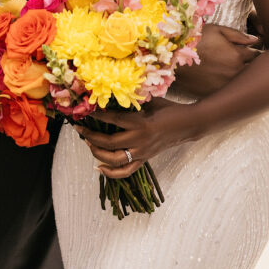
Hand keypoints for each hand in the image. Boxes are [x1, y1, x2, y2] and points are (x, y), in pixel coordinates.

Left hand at [77, 100, 199, 178]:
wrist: (188, 125)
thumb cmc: (168, 109)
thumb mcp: (150, 100)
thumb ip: (131, 100)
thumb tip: (110, 94)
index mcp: (141, 123)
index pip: (112, 119)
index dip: (97, 115)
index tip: (85, 111)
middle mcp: (140, 140)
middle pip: (109, 142)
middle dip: (90, 135)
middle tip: (79, 128)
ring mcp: (142, 152)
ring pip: (114, 159)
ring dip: (97, 153)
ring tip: (87, 143)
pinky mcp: (145, 160)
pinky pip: (126, 172)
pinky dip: (111, 173)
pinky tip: (99, 167)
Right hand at [174, 24, 259, 96]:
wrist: (171, 58)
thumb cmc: (193, 40)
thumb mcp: (216, 30)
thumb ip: (237, 35)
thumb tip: (255, 40)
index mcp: (237, 55)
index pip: (258, 55)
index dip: (257, 53)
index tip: (254, 52)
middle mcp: (235, 72)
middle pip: (256, 72)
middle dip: (257, 67)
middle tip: (252, 64)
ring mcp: (226, 86)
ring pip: (246, 84)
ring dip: (246, 79)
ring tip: (239, 73)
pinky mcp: (217, 95)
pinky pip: (232, 93)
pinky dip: (234, 89)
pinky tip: (230, 85)